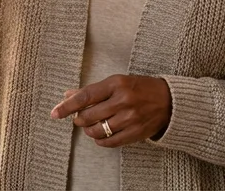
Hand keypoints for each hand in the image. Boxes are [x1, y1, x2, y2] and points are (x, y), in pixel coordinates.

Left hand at [50, 75, 171, 147]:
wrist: (169, 101)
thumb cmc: (140, 88)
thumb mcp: (117, 82)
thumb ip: (93, 90)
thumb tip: (68, 95)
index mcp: (117, 84)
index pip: (85, 96)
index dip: (67, 106)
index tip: (55, 113)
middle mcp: (123, 101)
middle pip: (89, 116)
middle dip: (78, 119)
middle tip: (78, 118)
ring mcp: (130, 118)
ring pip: (98, 131)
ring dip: (89, 130)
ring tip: (90, 126)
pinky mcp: (135, 133)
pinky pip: (110, 142)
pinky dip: (101, 140)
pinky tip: (101, 135)